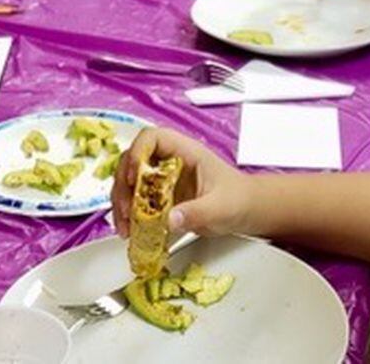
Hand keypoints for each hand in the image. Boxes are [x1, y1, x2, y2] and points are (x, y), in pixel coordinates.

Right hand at [112, 128, 255, 237]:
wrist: (248, 212)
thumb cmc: (239, 200)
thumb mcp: (220, 207)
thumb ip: (197, 213)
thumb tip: (171, 218)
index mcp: (185, 152)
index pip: (152, 139)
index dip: (138, 153)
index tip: (135, 176)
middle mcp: (169, 162)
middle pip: (133, 161)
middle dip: (123, 184)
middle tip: (125, 209)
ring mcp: (162, 180)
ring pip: (129, 181)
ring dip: (122, 202)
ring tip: (125, 225)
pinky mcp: (159, 198)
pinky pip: (135, 201)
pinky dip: (128, 215)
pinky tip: (130, 230)